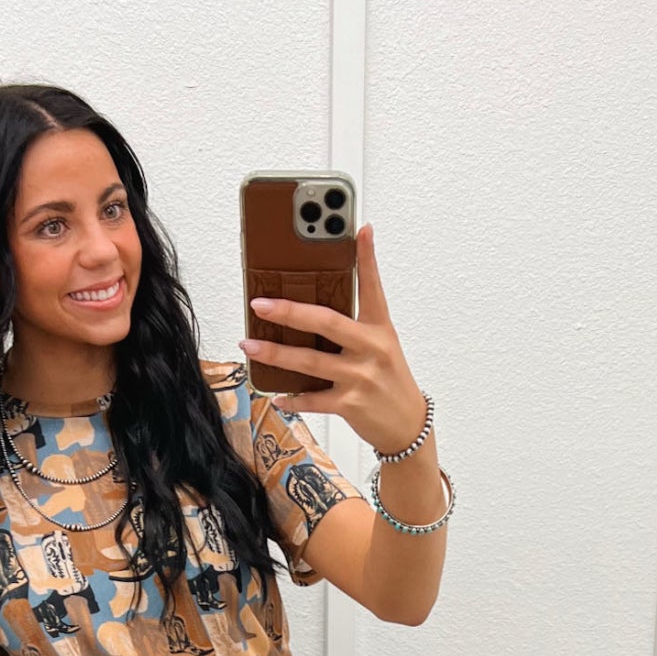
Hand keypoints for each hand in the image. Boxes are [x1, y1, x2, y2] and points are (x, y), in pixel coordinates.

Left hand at [238, 222, 426, 454]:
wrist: (407, 425)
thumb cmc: (389, 382)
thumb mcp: (381, 347)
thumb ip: (353, 328)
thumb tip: (311, 314)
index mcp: (379, 329)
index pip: (373, 287)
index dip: (368, 257)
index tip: (360, 230)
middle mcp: (371, 349)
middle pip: (325, 323)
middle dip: (289, 312)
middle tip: (260, 304)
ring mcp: (360, 377)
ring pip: (310, 362)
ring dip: (275, 354)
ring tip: (249, 346)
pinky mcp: (351, 405)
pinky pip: (313, 399)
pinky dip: (292, 398)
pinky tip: (276, 394)